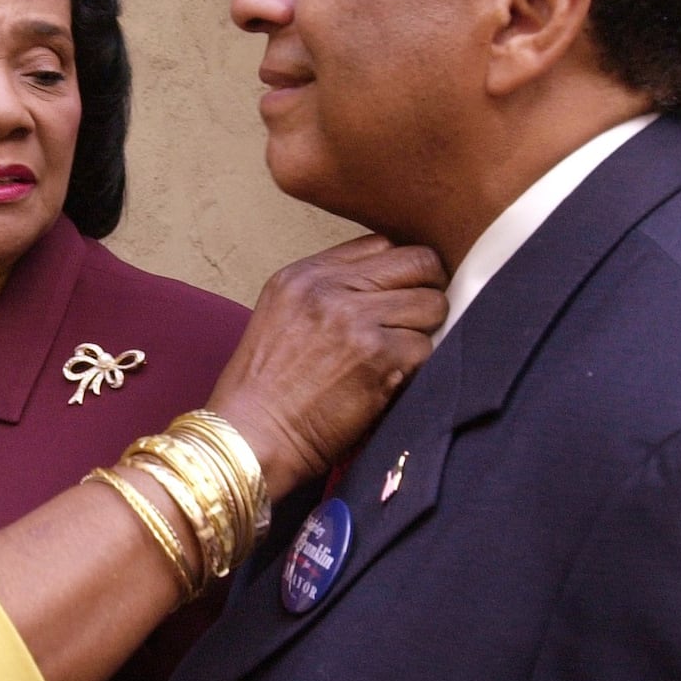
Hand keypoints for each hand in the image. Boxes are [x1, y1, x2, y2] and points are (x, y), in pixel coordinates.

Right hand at [207, 235, 446, 498]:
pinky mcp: (378, 356)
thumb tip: (387, 287)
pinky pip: (427, 349)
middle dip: (427, 291)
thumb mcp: (280, 318)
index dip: (401, 270)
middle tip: (416, 323)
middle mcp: (329, 288)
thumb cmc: (263, 391)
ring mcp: (355, 319)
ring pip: (432, 305)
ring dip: (422, 335)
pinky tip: (388, 385)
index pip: (381, 244)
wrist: (249, 437)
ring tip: (395, 360)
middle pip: (418, 262)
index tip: (401, 294)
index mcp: (303, 275)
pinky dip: (416, 370)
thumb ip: (326, 292)